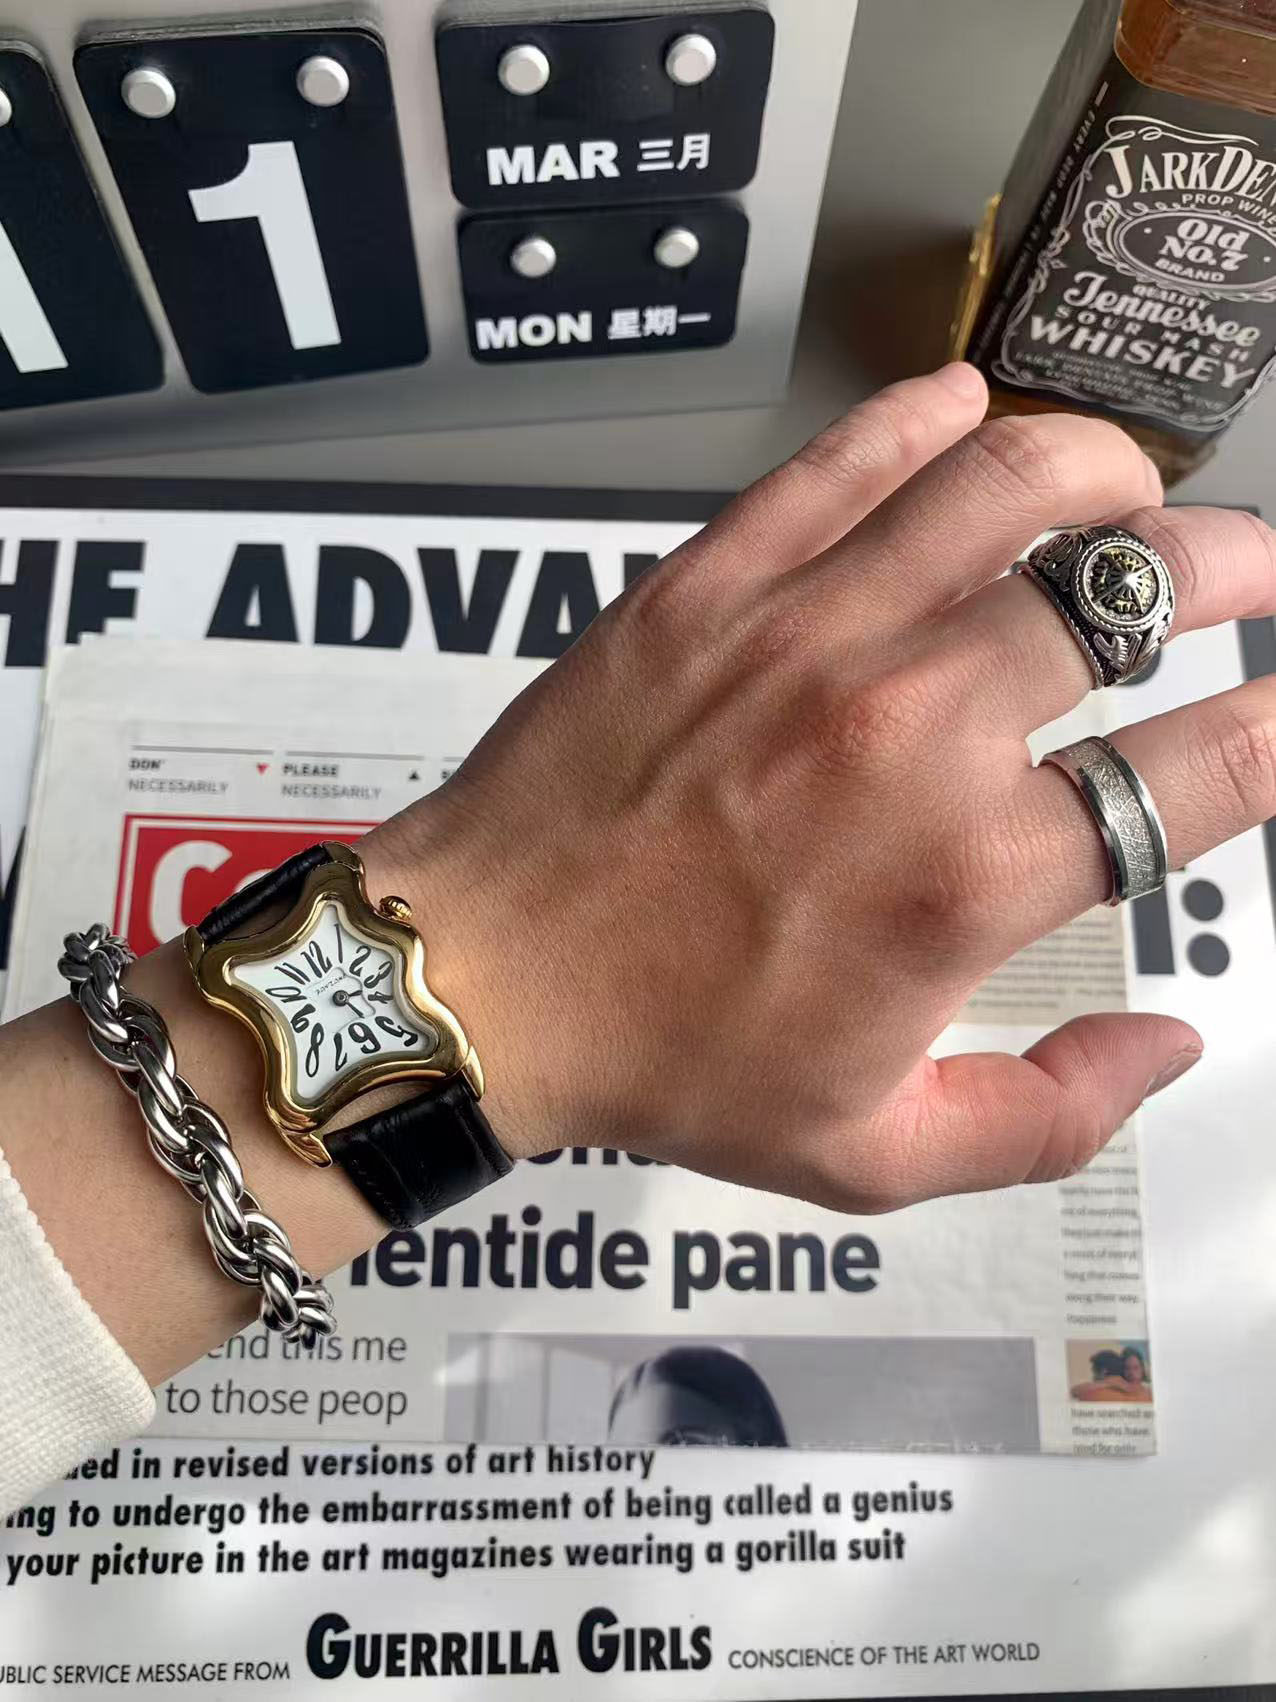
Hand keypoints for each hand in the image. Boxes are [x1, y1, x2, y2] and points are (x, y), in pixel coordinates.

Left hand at [368, 363, 1275, 1212]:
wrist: (482, 978)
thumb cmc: (671, 1065)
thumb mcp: (873, 1152)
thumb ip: (1049, 1114)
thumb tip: (1172, 1041)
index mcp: (971, 876)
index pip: (1201, 769)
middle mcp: (915, 728)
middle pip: (1134, 591)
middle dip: (1236, 568)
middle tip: (1254, 575)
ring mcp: (810, 633)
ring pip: (1011, 484)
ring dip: (1106, 470)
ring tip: (1129, 494)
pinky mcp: (714, 581)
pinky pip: (847, 460)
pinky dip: (928, 419)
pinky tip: (970, 416)